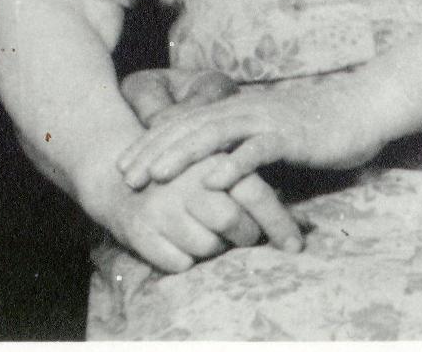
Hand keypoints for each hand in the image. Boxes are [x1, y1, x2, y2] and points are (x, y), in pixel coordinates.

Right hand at [75, 151, 303, 276]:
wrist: (118, 178)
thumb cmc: (185, 177)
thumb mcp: (218, 167)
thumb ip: (256, 184)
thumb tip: (303, 222)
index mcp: (211, 159)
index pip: (254, 193)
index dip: (279, 223)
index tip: (296, 246)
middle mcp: (185, 181)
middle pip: (231, 222)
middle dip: (246, 236)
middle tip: (245, 236)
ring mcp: (160, 207)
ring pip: (206, 248)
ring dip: (214, 248)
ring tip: (206, 232)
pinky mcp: (138, 231)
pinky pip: (179, 264)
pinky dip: (187, 260)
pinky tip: (180, 242)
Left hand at [115, 71, 387, 189]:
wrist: (364, 108)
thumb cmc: (319, 125)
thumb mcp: (271, 131)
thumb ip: (242, 141)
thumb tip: (212, 164)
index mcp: (238, 110)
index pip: (184, 123)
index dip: (151, 143)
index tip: (123, 165)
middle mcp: (246, 110)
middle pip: (189, 127)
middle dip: (154, 151)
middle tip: (125, 175)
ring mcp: (268, 121)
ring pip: (215, 135)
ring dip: (182, 155)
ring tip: (155, 176)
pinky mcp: (292, 135)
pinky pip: (258, 149)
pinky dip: (233, 164)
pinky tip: (212, 180)